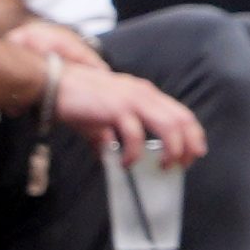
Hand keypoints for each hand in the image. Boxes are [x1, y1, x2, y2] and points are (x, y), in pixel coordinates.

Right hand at [39, 48, 207, 164]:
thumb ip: (110, 135)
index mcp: (145, 93)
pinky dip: (135, 153)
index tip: (194, 154)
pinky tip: (126, 163)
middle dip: (188, 145)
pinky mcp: (116, 109)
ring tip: (162, 166)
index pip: (180, 113)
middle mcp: (144, 94)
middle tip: (183, 165)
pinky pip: (135, 135)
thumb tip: (108, 157)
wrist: (54, 83)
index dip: (192, 135)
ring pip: (168, 126)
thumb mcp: (102, 117)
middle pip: (181, 120)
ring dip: (170, 150)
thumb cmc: (77, 99)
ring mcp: (132, 100)